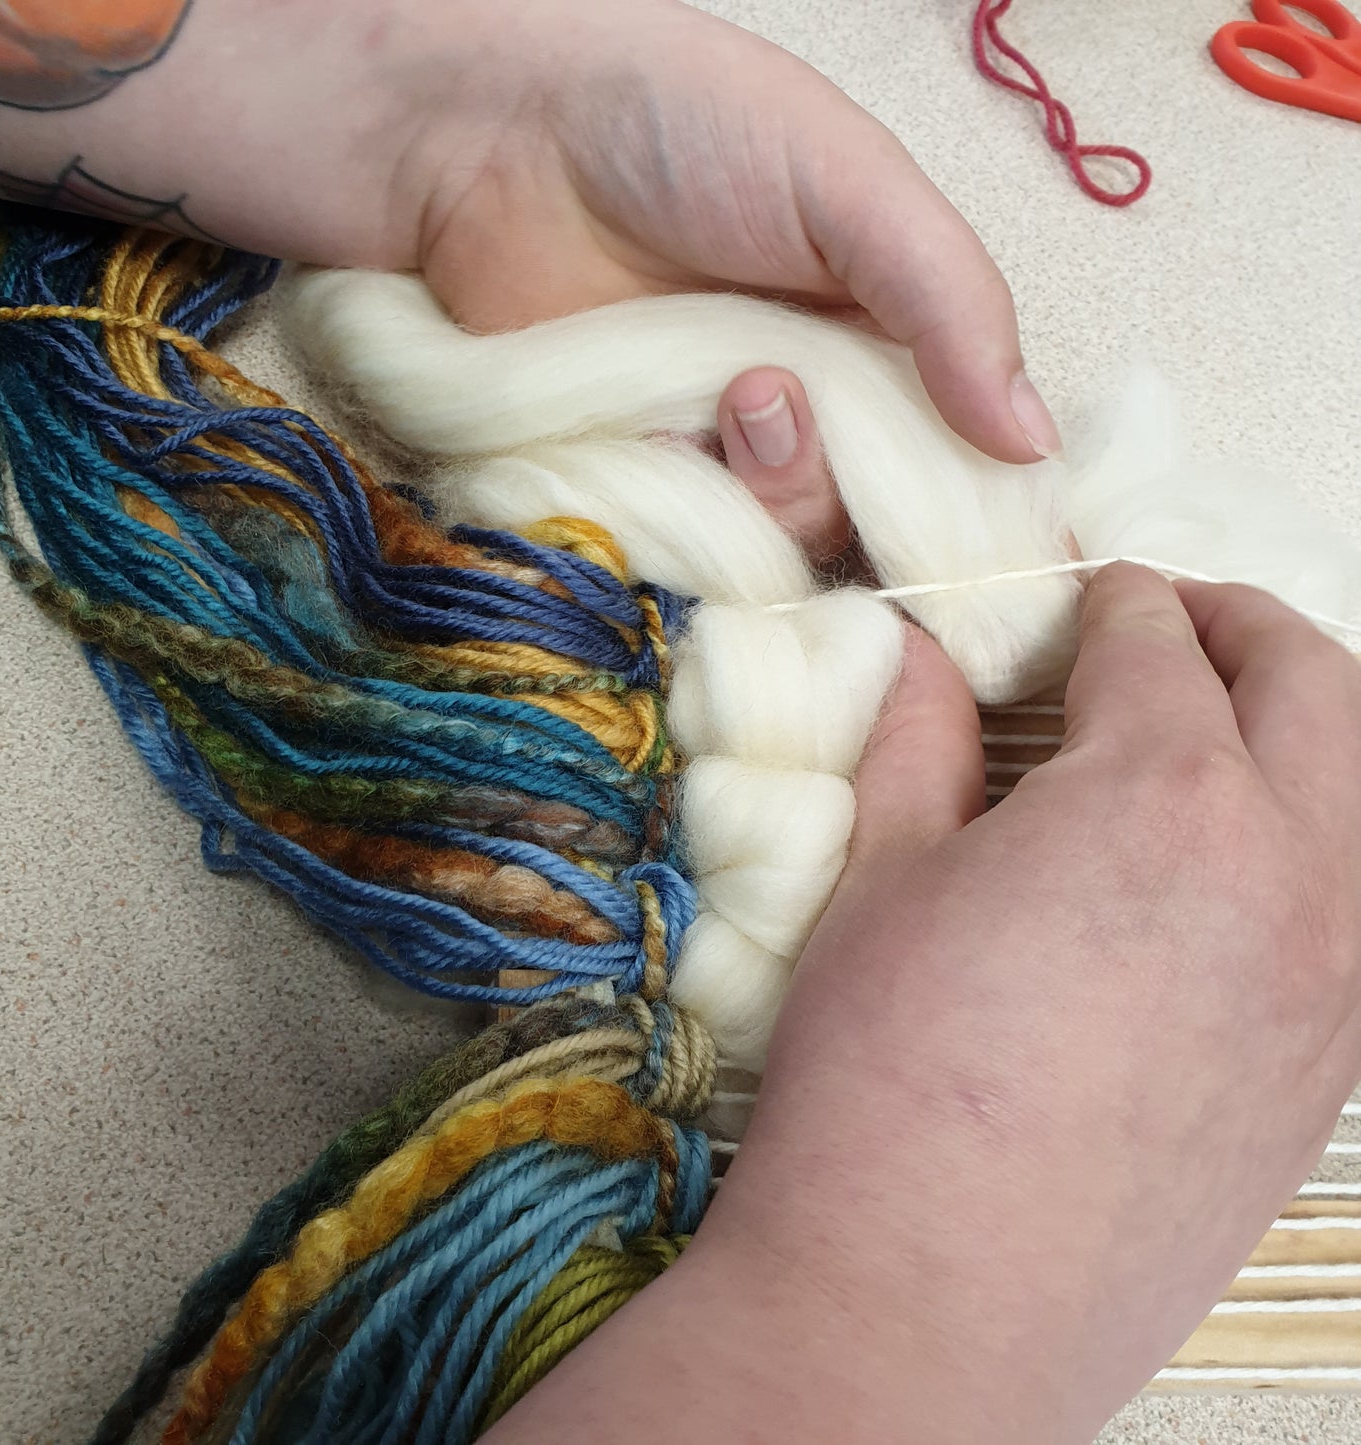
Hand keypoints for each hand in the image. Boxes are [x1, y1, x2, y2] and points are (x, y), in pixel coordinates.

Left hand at [0, 0, 1057, 471]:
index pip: (962, 458)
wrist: (486, 144)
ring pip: (790, 554)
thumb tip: (1034, 442)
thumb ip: (949, 300)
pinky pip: (692, 563)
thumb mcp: (847, 185)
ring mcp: (719, 467)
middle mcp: (812, 419)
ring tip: (733, 391)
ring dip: (777, 490)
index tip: (998, 540)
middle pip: (880, 527)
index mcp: (883, 343)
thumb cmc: (674, 128)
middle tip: (783, 396)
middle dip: (857, 487)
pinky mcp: (637, 500)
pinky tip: (670, 445)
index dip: (981, 504)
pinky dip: (696, 528)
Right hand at [699, 563, 1360, 1442]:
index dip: (1112, 601)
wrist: (930, 1294)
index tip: (1087, 594)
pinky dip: (1321, 841)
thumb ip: (921, 743)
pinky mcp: (1334, 1068)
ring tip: (1221, 727)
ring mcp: (1336, 978)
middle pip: (1312, 683)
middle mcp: (1288, 871)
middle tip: (1171, 622)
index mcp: (1162, 797)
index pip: (1156, 645)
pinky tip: (1239, 866)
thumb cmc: (886, 1077)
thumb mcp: (881, 879)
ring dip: (1305, 724)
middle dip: (1240, 626)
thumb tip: (928, 663)